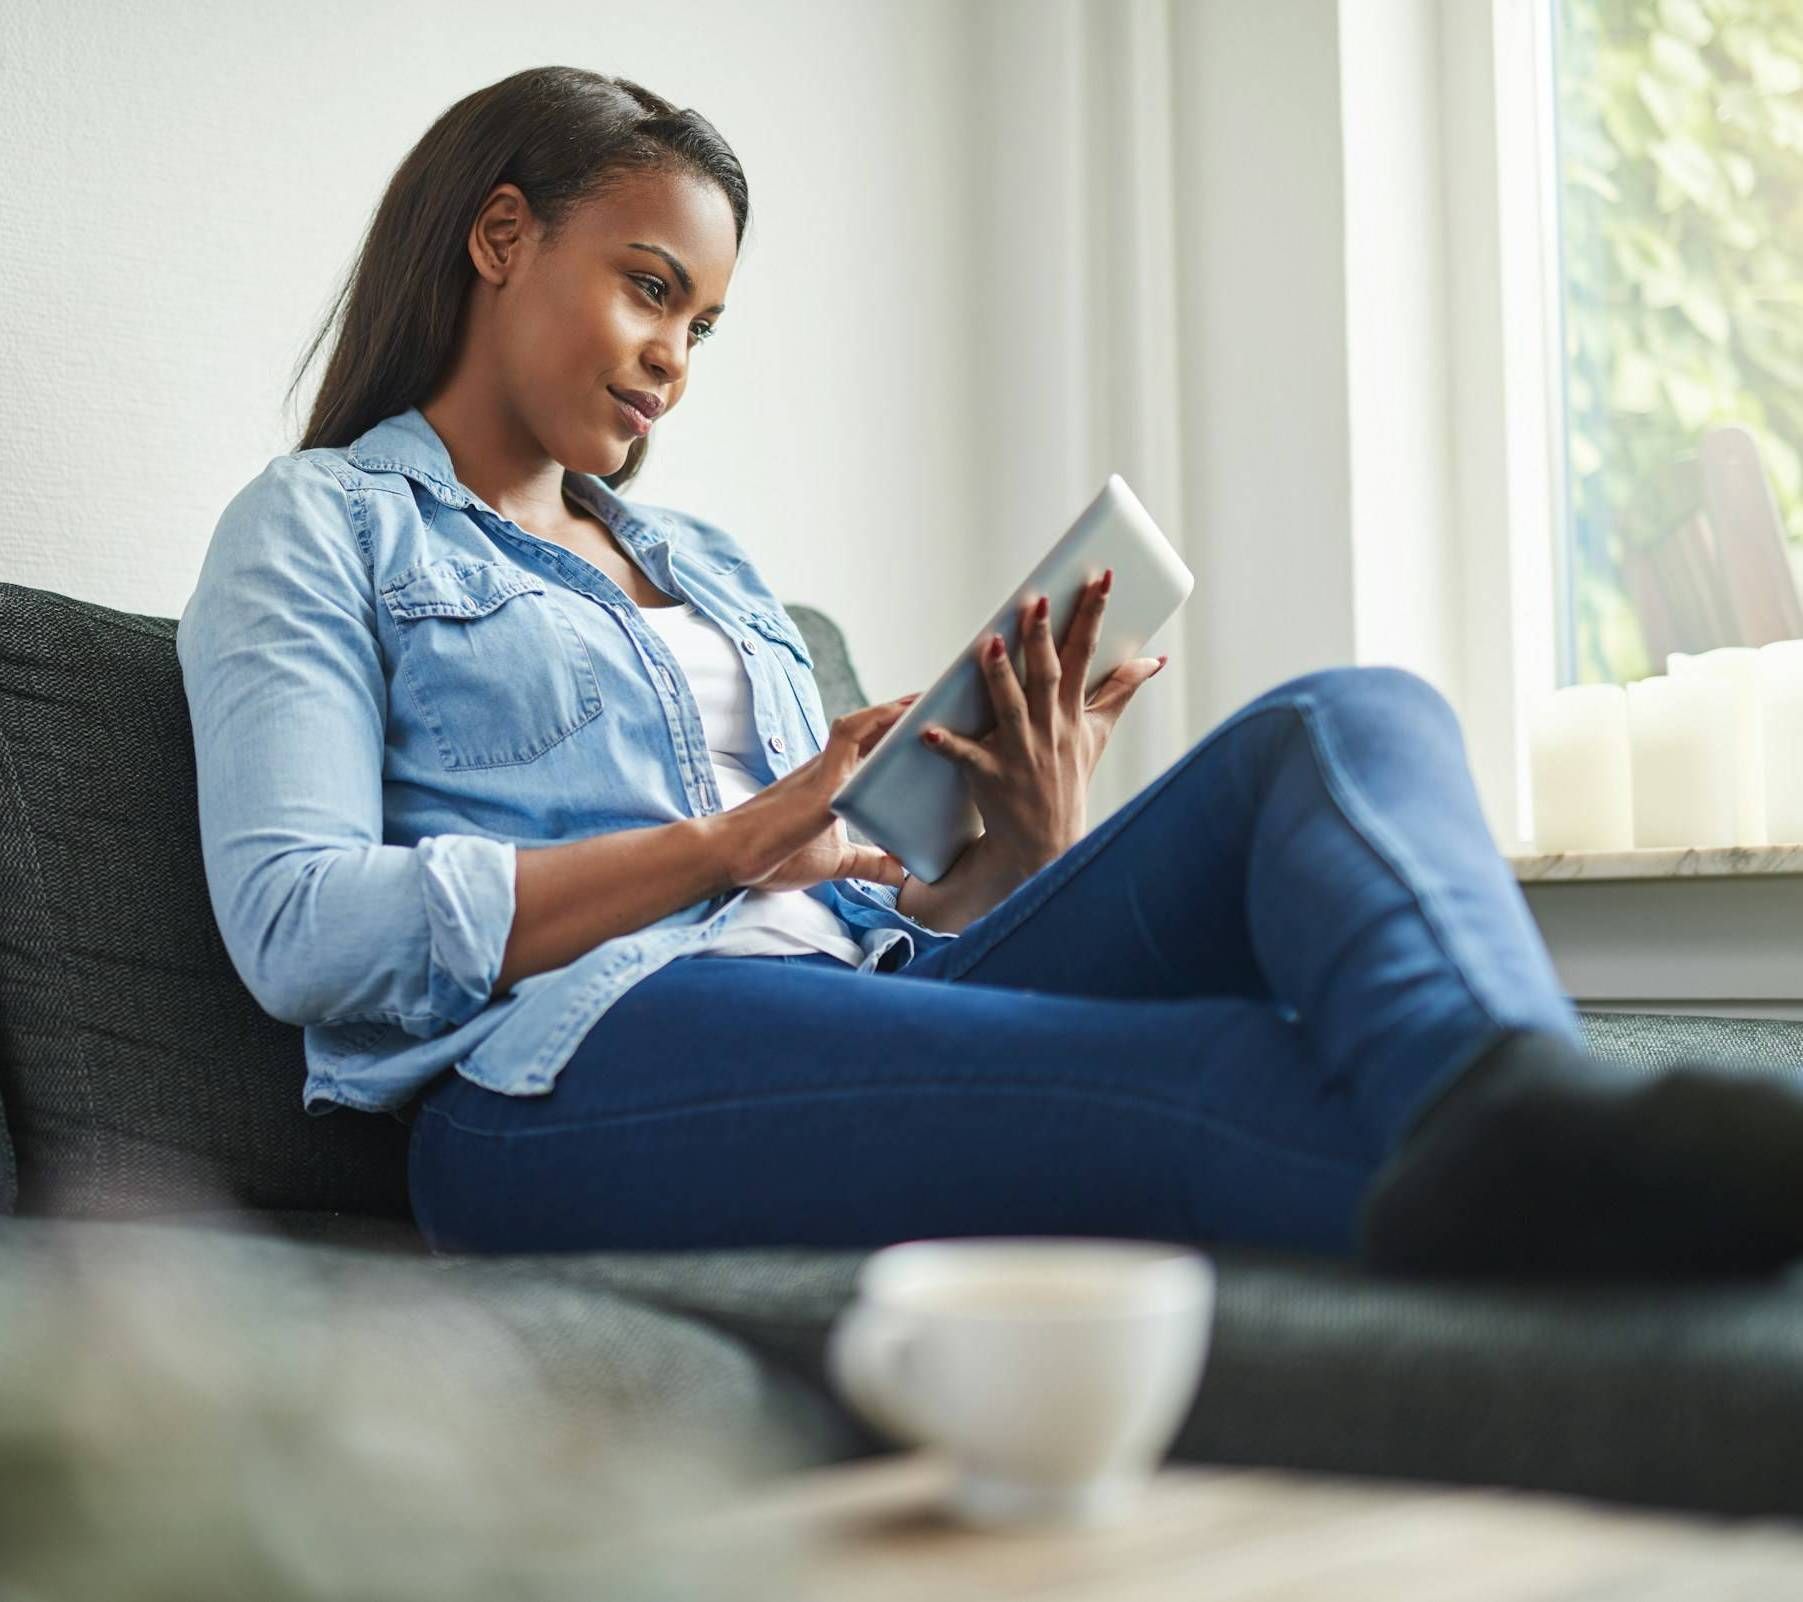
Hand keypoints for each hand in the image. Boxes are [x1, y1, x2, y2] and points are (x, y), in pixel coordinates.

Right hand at [720, 693, 920, 892]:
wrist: (734, 857)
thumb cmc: (775, 856)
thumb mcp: (836, 863)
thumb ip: (869, 863)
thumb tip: (901, 872)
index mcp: (831, 784)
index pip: (870, 751)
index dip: (896, 735)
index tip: (928, 725)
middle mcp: (827, 768)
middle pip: (872, 730)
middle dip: (905, 715)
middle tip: (942, 701)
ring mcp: (823, 768)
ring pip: (864, 724)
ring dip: (896, 709)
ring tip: (930, 698)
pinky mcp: (820, 777)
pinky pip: (850, 735)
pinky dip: (877, 720)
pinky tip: (902, 711)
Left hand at [916, 570, 1165, 880]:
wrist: (1046, 843)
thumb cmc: (1068, 779)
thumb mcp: (1098, 735)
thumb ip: (1121, 692)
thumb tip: (1156, 660)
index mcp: (1073, 712)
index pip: (1086, 654)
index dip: (1093, 614)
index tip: (1100, 578)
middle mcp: (1049, 728)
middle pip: (1047, 675)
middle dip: (1042, 637)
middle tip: (1036, 599)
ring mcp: (1020, 752)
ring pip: (1009, 707)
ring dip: (999, 675)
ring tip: (990, 642)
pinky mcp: (990, 776)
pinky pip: (966, 757)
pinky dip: (947, 744)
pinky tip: (928, 730)